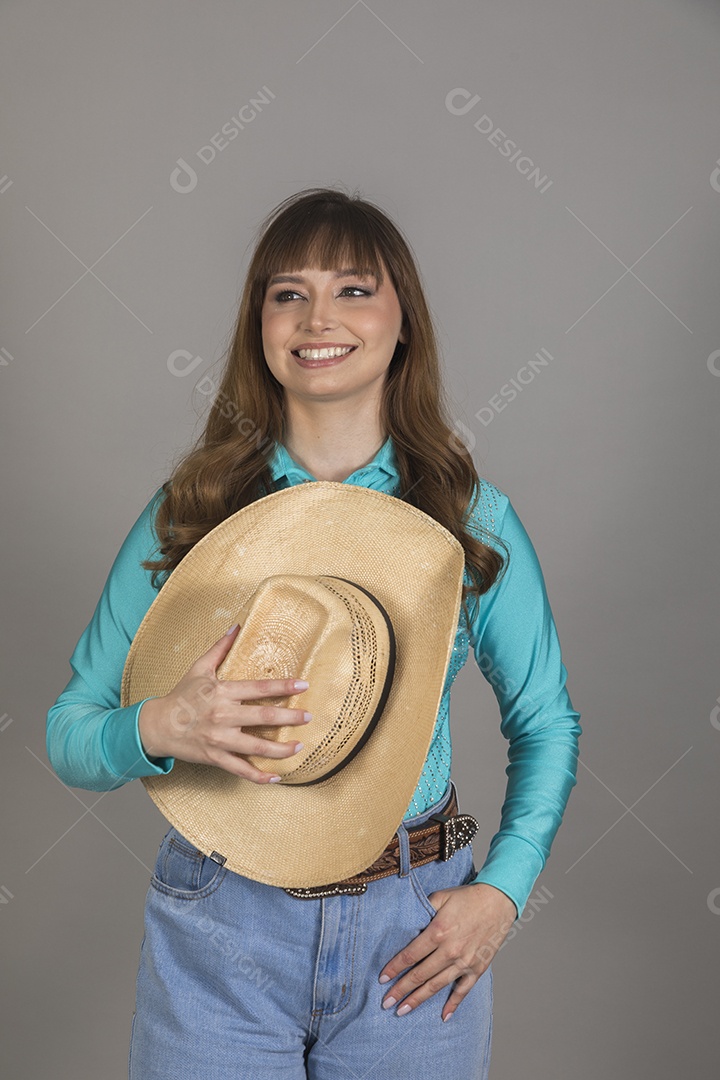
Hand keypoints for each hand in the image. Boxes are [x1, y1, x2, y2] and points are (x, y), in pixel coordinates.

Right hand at [137, 624, 310, 782]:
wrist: (158, 725)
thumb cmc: (181, 695)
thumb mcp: (199, 668)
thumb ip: (220, 647)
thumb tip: (236, 626)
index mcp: (223, 692)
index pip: (259, 688)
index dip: (283, 686)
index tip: (303, 685)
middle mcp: (223, 715)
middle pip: (263, 716)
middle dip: (290, 717)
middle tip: (309, 717)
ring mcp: (220, 739)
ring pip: (256, 746)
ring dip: (281, 749)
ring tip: (299, 746)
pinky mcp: (215, 757)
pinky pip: (241, 769)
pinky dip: (259, 776)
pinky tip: (276, 776)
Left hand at [378, 881, 517, 1021]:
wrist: (498, 901)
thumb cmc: (467, 898)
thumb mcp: (440, 897)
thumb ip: (422, 910)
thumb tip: (407, 923)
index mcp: (438, 931)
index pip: (410, 955)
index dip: (394, 968)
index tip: (382, 979)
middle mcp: (450, 950)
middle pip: (419, 975)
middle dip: (401, 989)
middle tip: (386, 1002)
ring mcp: (464, 962)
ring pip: (436, 985)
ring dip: (418, 1000)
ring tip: (402, 1010)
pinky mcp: (477, 968)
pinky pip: (463, 990)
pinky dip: (453, 1004)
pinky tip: (443, 1016)